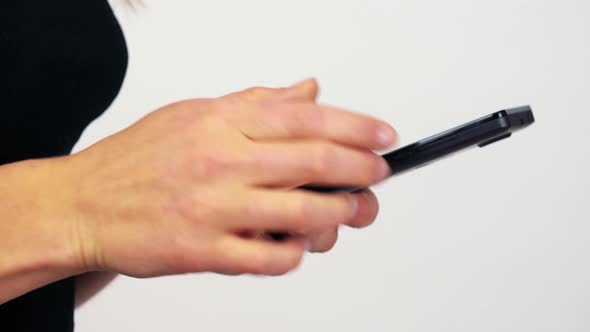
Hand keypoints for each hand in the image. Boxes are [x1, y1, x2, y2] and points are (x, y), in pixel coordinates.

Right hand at [59, 78, 396, 276]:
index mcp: (220, 123)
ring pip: (301, 215)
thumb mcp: (195, 114)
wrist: (83, 204)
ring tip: (351, 210)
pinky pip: (270, 260)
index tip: (381, 136)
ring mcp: (214, 210)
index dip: (354, 127)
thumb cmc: (139, 159)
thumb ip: (256, 103)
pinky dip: (296, 254)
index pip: (304, 118)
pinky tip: (297, 245)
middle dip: (360, 169)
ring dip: (339, 214)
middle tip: (378, 174)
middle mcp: (221, 162)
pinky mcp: (204, 252)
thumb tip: (308, 91)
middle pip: (313, 163)